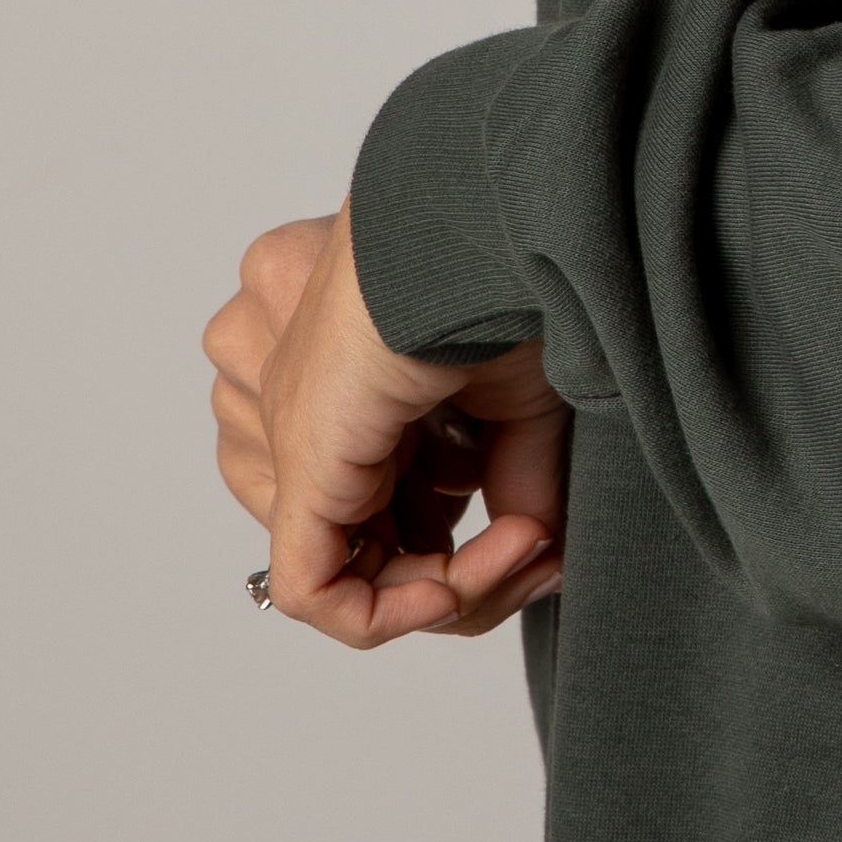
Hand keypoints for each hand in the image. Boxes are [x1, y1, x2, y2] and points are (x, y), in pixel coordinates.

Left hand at [204, 207, 568, 648]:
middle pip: (373, 558)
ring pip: (351, 582)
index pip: (388, 522)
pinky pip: (313, 591)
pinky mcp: (300, 464)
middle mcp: (307, 419)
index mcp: (349, 394)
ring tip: (524, 543)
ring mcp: (294, 440)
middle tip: (542, 553)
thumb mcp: (522, 410)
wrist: (485, 229)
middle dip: (466, 581)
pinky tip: (460, 584)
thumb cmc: (502, 282)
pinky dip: (395, 612)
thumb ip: (514, 487)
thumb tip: (535, 559)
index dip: (469, 559)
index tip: (547, 540)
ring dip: (450, 591)